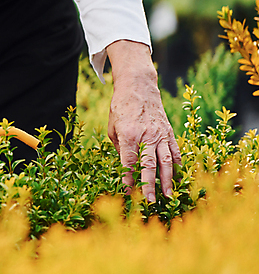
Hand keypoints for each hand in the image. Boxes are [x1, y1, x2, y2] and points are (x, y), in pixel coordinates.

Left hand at [106, 40, 181, 201]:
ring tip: (167, 196)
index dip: (129, 179)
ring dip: (167, 180)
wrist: (138, 87)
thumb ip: (119, 148)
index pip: (129, 162)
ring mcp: (160, 134)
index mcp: (128, 134)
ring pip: (166, 161)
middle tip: (149, 202)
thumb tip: (127, 167)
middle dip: (149, 185)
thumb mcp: (112, 127)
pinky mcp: (169, 132)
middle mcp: (146, 135)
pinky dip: (177, 166)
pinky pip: (175, 151)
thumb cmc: (120, 108)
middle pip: (149, 164)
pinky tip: (177, 178)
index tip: (128, 193)